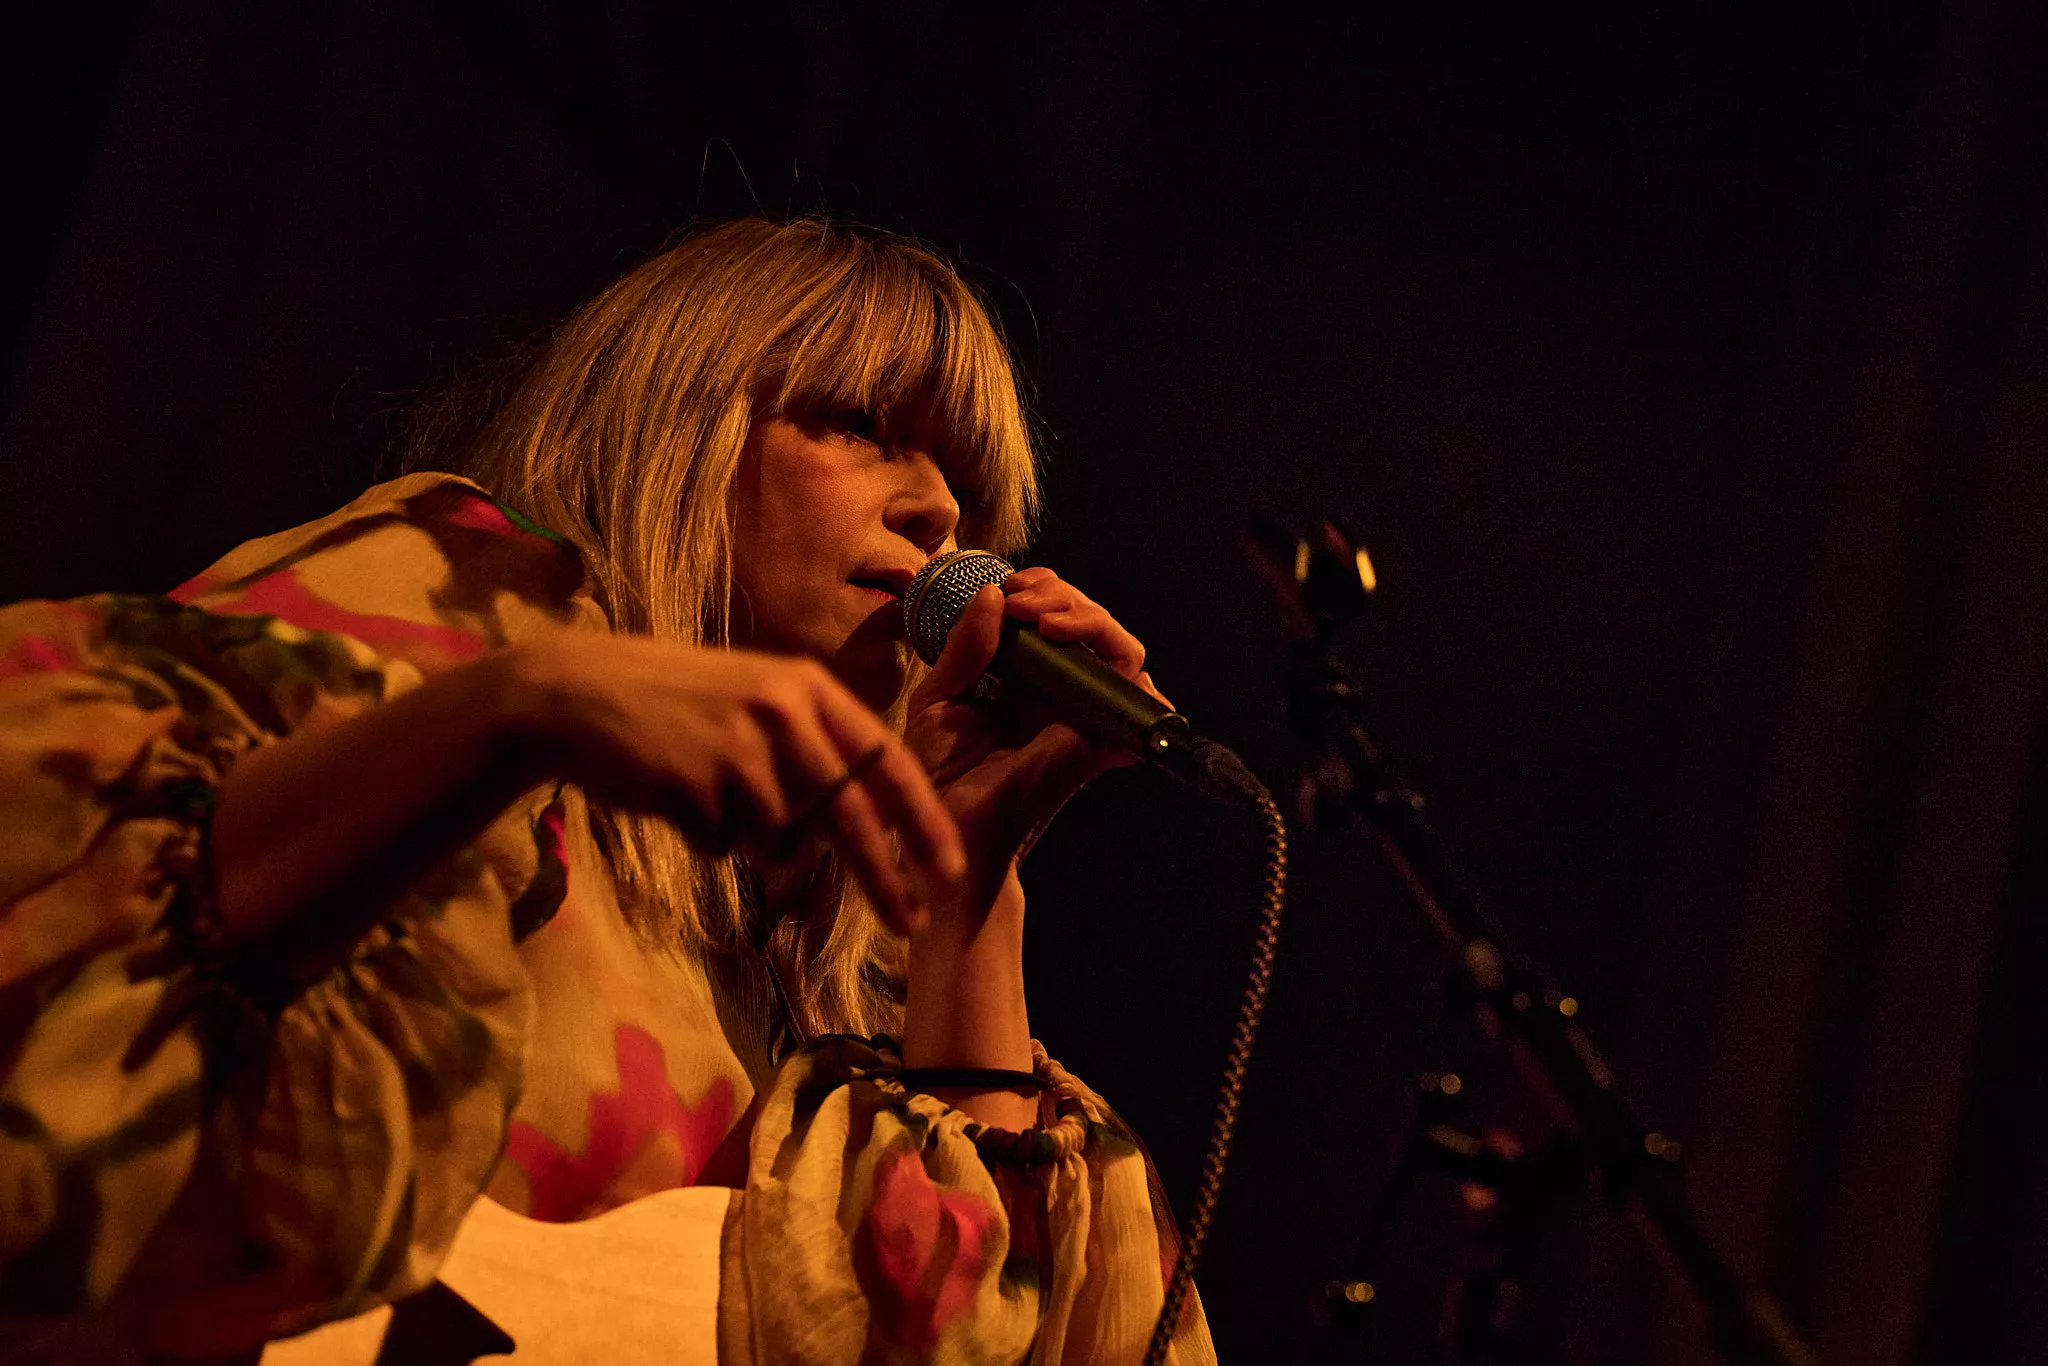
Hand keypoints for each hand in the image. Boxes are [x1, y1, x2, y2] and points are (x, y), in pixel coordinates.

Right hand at [503, 635, 965, 931]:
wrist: (575, 694)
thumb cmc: (673, 704)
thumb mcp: (756, 698)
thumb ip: (811, 749)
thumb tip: (858, 827)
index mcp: (807, 687)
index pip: (886, 762)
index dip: (923, 820)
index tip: (950, 868)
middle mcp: (783, 712)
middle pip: (851, 816)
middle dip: (884, 878)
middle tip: (910, 925)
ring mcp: (739, 748)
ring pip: (778, 840)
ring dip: (747, 837)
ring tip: (704, 791)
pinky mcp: (697, 785)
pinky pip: (723, 845)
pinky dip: (704, 836)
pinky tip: (672, 795)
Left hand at [902, 568, 1170, 916]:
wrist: (946, 830)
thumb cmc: (941, 773)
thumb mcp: (940, 697)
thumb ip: (966, 647)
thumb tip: (994, 593)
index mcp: (1029, 678)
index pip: (1057, 617)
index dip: (1043, 591)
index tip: (1010, 589)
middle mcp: (1064, 693)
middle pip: (1093, 624)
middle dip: (1064, 597)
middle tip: (1024, 601)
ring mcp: (1084, 716)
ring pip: (1121, 650)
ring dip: (1088, 619)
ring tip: (1044, 620)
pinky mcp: (1096, 743)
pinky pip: (1137, 704)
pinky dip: (1127, 676)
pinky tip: (1075, 652)